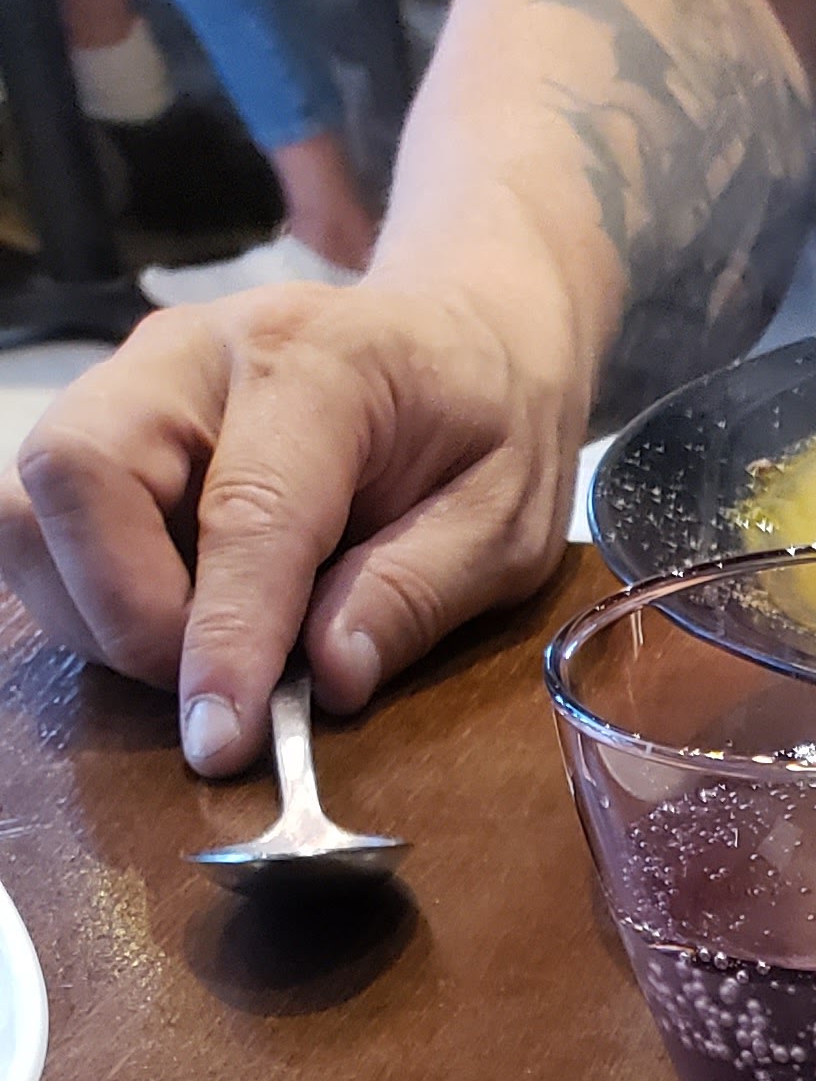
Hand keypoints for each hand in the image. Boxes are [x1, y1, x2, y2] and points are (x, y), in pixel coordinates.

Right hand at [0, 268, 589, 770]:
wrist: (455, 340)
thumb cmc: (485, 429)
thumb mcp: (503, 521)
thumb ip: (418, 593)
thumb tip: (328, 677)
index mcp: (315, 366)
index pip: (241, 516)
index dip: (222, 640)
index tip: (219, 739)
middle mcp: (194, 354)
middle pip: (77, 474)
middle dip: (125, 613)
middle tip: (215, 685)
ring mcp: (135, 379)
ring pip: (35, 502)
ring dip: (95, 610)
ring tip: (202, 651)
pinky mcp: (108, 419)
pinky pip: (45, 523)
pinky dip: (91, 596)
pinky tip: (180, 616)